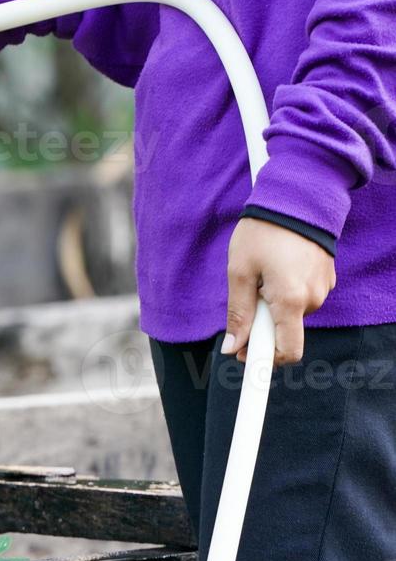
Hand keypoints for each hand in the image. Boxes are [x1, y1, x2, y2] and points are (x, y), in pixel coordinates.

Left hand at [222, 217, 336, 365]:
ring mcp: (324, 288)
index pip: (287, 351)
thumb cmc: (262, 233)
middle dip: (264, 321)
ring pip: (294, 311)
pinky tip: (278, 266)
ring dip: (276, 302)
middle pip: (286, 329)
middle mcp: (314, 299)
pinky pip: (303, 295)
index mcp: (292, 301)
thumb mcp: (240, 272)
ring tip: (264, 271)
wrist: (297, 199)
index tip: (245, 361)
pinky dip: (288, 290)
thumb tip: (233, 347)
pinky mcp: (327, 277)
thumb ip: (239, 313)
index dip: (265, 361)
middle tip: (248, 293)